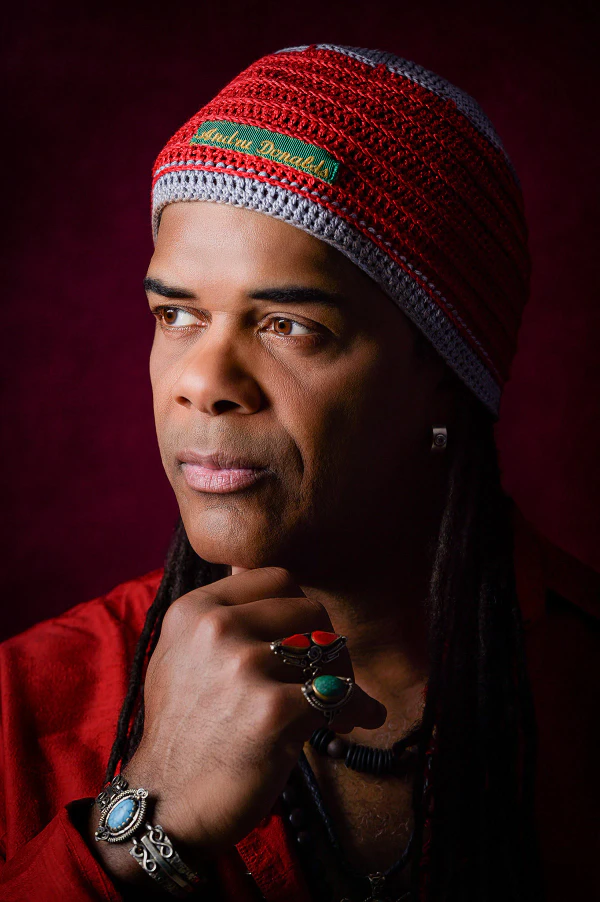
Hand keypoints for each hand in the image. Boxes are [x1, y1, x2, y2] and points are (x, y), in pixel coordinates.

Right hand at [122, 566, 384, 853]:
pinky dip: (358, 710)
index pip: (278, 579)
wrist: (167, 802)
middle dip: (325, 642)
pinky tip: (357, 722)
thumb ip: (217, 612)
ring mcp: (244, 667)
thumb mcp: (179, 654)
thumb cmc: (182, 728)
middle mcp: (217, 629)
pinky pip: (340, 695)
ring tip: (339, 704)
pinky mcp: (273, 710)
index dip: (298, 608)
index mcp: (195, 609)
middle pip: (309, 609)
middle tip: (325, 676)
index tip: (302, 639)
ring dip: (343, 676)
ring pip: (328, 648)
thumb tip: (252, 565)